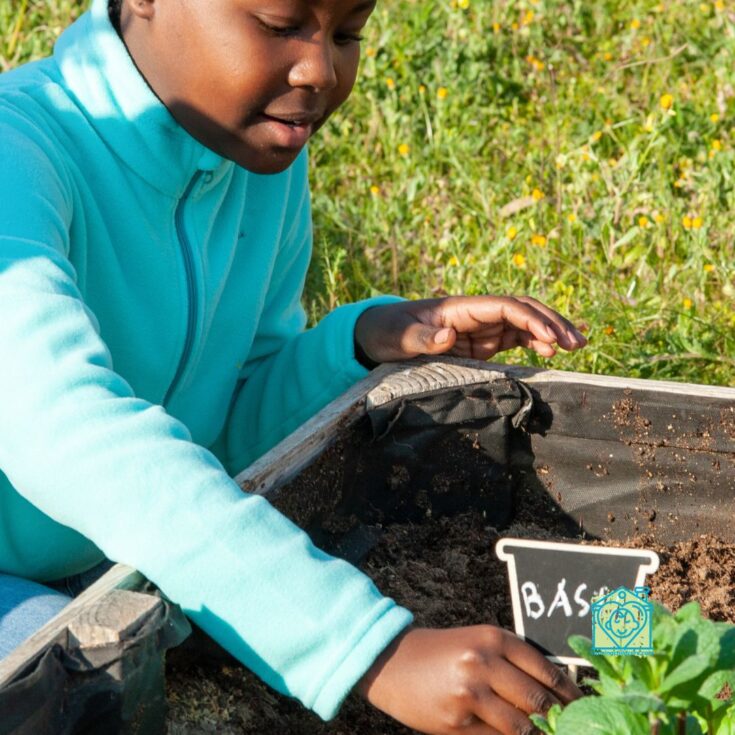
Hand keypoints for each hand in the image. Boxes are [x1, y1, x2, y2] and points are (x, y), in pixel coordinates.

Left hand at [354, 296, 586, 364]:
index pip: (504, 307)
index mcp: (459, 308)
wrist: (378, 335)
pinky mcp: (479, 343)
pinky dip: (535, 344)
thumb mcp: (397, 337)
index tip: (551, 338)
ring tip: (576, 348)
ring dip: (550, 332)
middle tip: (577, 343)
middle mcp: (475, 314)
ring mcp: (479, 328)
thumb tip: (446, 337)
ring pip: (524, 323)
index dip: (530, 319)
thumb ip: (419, 339)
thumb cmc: (387, 332)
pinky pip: (514, 339)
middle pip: (522, 309)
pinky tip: (551, 355)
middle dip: (551, 321)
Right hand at [356, 626, 580, 734]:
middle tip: (573, 729)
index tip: (584, 708)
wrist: (392, 661)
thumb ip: (511, 661)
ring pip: (521, 727)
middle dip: (559, 721)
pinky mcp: (455, 723)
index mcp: (492, 638)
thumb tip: (555, 692)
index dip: (571, 695)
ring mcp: (469, 694)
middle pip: (538, 702)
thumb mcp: (476, 642)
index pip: (546, 671)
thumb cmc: (441, 651)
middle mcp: (483, 663)